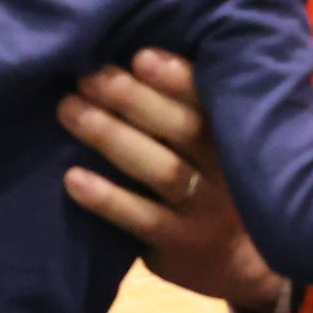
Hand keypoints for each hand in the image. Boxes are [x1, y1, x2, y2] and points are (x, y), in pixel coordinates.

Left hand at [58, 49, 278, 306]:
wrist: (242, 260)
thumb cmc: (215, 177)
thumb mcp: (217, 138)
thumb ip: (186, 104)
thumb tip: (126, 53)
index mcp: (232, 130)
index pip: (209, 97)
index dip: (177, 75)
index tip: (139, 55)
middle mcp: (224, 166)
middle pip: (183, 127)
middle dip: (133, 98)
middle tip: (88, 76)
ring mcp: (202, 207)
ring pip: (162, 169)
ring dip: (112, 136)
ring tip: (69, 110)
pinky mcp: (178, 242)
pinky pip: (142, 219)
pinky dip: (107, 198)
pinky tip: (72, 177)